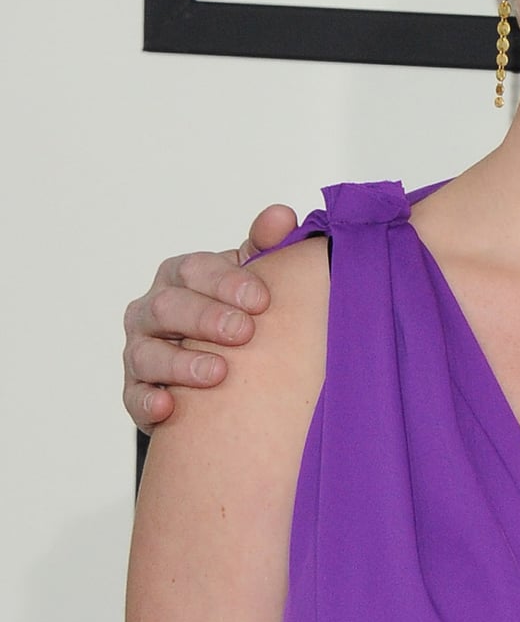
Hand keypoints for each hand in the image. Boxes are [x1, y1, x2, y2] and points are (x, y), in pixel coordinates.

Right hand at [123, 206, 299, 428]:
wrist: (221, 374)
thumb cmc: (238, 314)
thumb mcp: (252, 279)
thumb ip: (266, 247)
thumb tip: (282, 214)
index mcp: (182, 278)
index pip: (194, 269)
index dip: (225, 281)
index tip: (261, 299)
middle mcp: (153, 310)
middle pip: (168, 306)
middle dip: (206, 318)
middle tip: (244, 332)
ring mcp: (141, 351)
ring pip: (147, 352)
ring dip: (182, 363)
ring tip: (218, 373)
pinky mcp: (137, 393)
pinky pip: (134, 397)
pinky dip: (148, 402)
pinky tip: (168, 407)